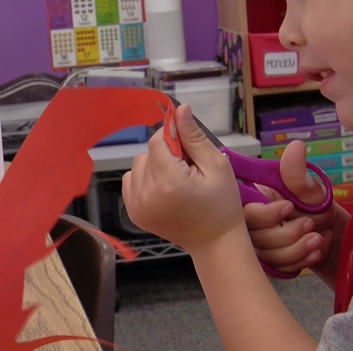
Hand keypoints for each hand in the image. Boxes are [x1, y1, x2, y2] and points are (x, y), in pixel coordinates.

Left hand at [121, 104, 244, 253]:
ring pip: (138, 165)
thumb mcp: (216, 166)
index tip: (189, 147)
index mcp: (168, 182)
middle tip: (188, 169)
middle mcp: (146, 194)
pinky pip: (131, 180)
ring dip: (155, 165)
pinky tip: (164, 189)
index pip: (157, 140)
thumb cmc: (221, 204)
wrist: (214, 242)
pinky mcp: (133, 212)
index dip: (173, 137)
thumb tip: (180, 110)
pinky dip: (145, 179)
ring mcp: (136, 205)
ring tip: (177, 180)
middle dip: (166, 153)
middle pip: (147, 152)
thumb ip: (194, 137)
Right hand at [244, 141, 341, 274]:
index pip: (244, 211)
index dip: (265, 214)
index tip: (289, 207)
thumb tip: (295, 146)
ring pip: (267, 255)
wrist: (334, 237)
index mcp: (254, 200)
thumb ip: (298, 174)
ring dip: (296, 248)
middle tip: (310, 224)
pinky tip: (314, 251)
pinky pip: (278, 269)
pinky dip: (299, 261)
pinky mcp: (269, 265)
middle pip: (254, 237)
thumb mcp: (310, 190)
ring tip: (317, 238)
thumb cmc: (317, 208)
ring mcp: (258, 247)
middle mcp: (251, 224)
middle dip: (286, 234)